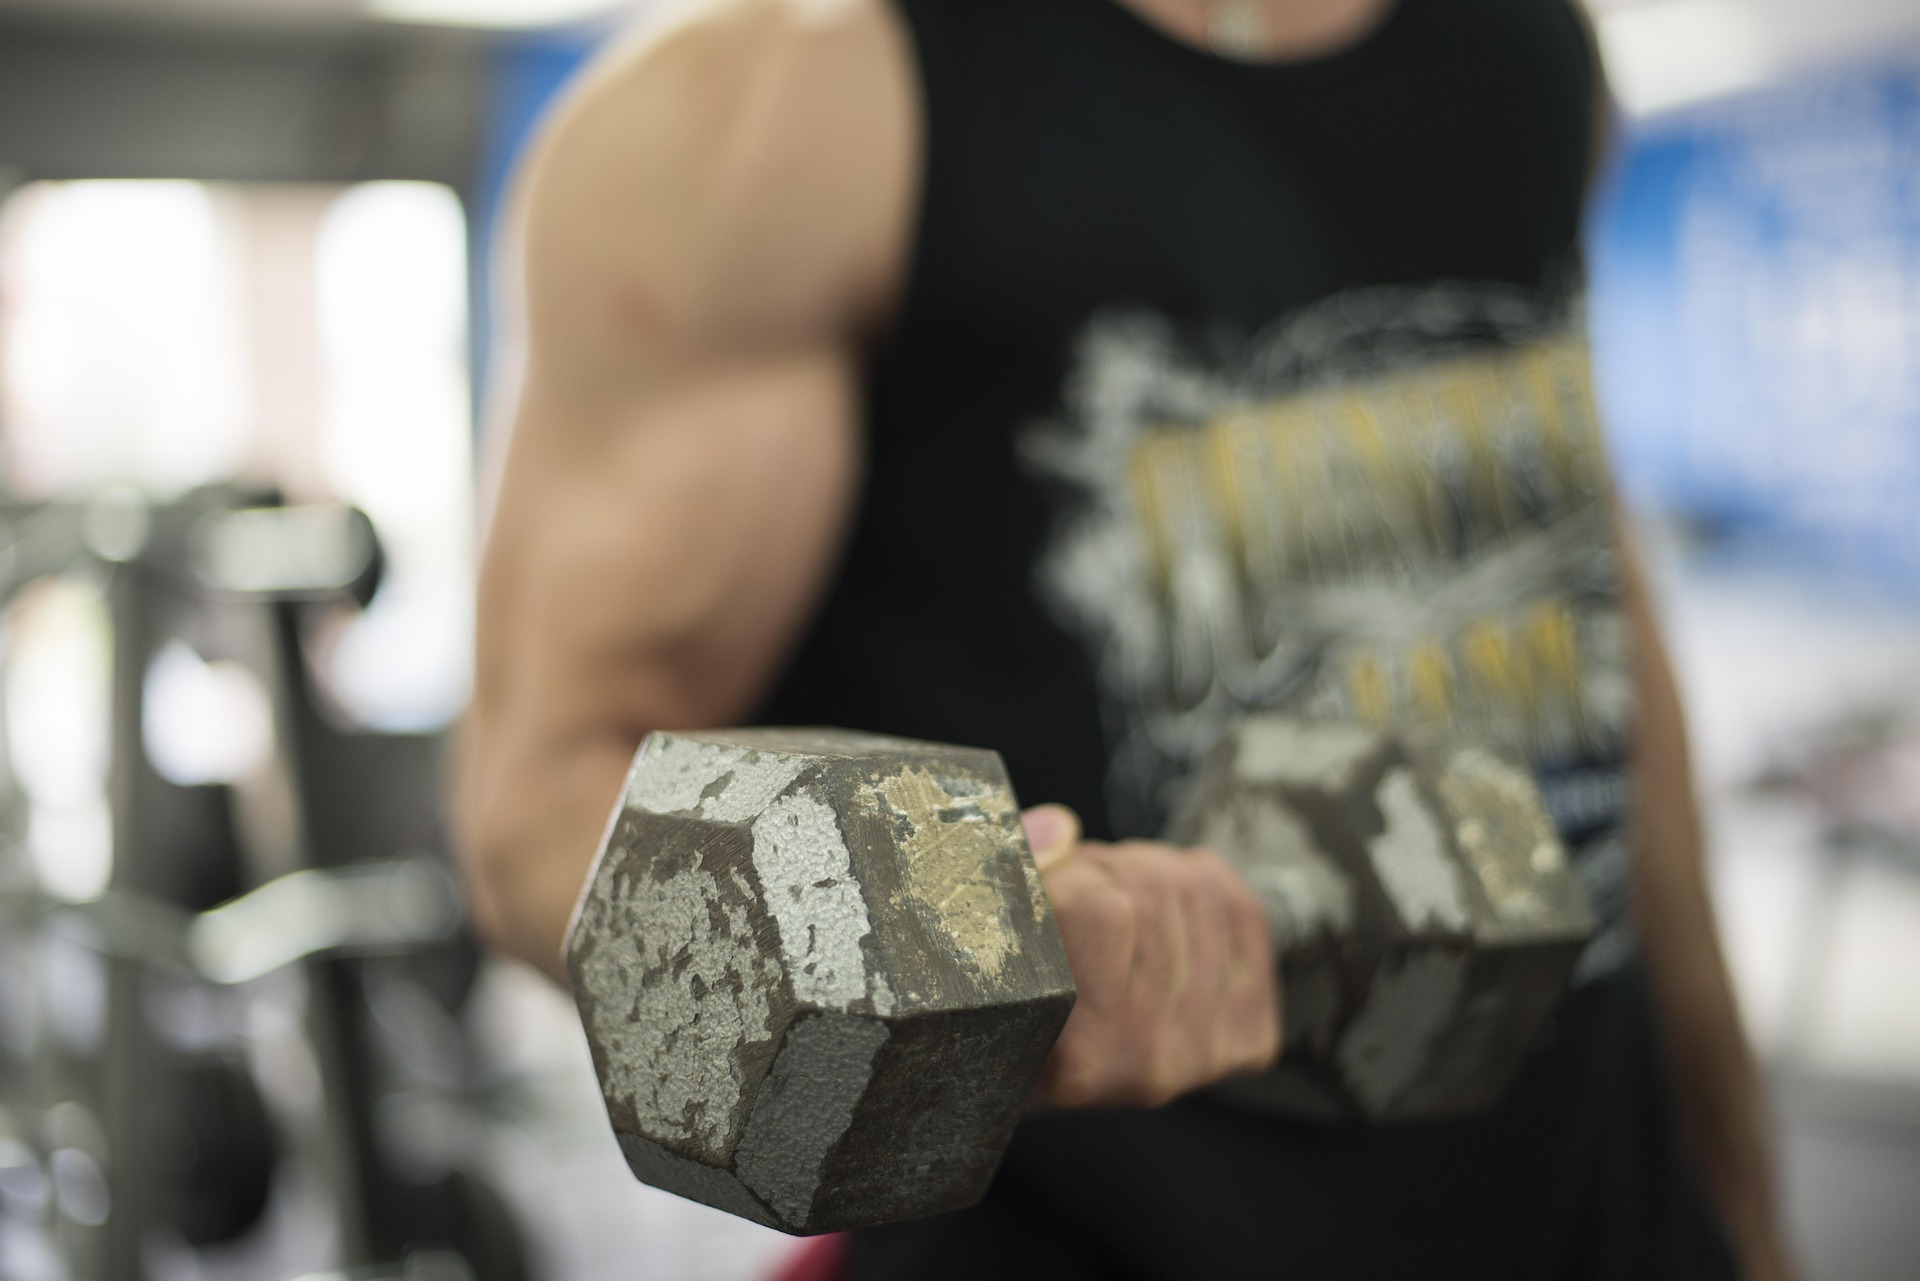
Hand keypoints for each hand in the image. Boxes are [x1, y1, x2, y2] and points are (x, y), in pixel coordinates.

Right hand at [1023, 804, 1280, 1108]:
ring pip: (1196, 888)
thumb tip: (1060, 828)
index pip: (1092, 905)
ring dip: (1150, 873)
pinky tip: (1171, 909)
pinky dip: (1208, 886)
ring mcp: (1207, 1051)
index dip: (1063, 873)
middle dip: (1108, 865)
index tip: (1045, 884)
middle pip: (1151, 888)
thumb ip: (1021, 880)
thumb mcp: (995, 953)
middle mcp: (1148, 1061)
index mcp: (1077, 1055)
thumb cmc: (1018, 1015)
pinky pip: (1243, 911)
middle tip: (1082, 886)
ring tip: (1117, 901)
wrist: (1058, 1082)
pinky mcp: (1248, 1037)